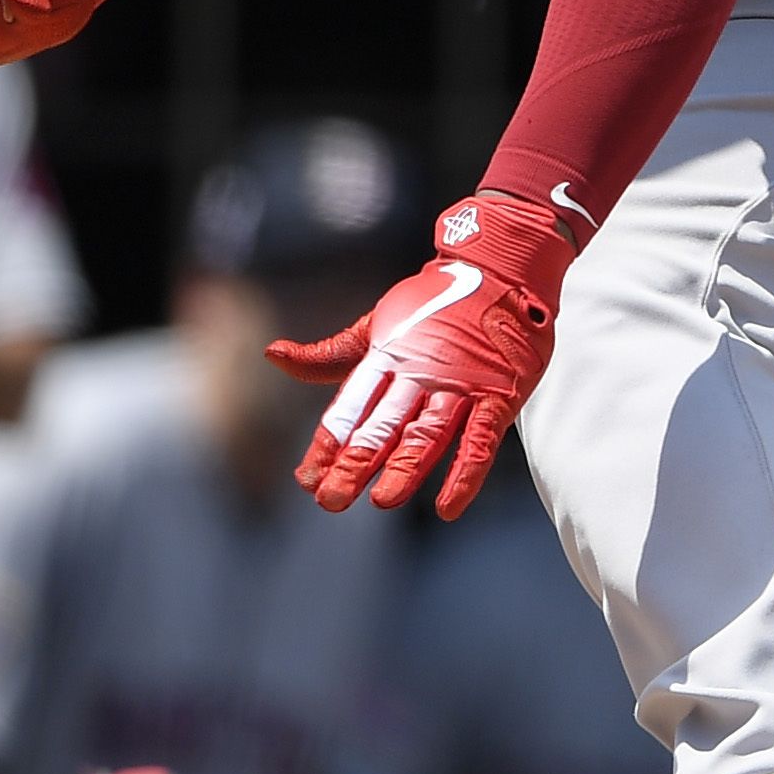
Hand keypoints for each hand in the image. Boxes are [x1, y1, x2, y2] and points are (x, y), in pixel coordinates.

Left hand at [270, 190, 579, 519]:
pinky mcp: (500, 393)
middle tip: (330, 500)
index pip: (351, 406)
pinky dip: (466, 474)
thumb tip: (272, 354)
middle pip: (385, 424)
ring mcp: (461, 384)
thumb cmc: (433, 302)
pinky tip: (448, 506)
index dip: (329, 443)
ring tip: (382, 500)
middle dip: (357, 463)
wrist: (501, 267)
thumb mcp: (376, 325)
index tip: (306, 478)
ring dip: (407, 467)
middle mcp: (420, 371)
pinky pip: (482, 439)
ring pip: (429, 432)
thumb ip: (330, 354)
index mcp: (387, 356)